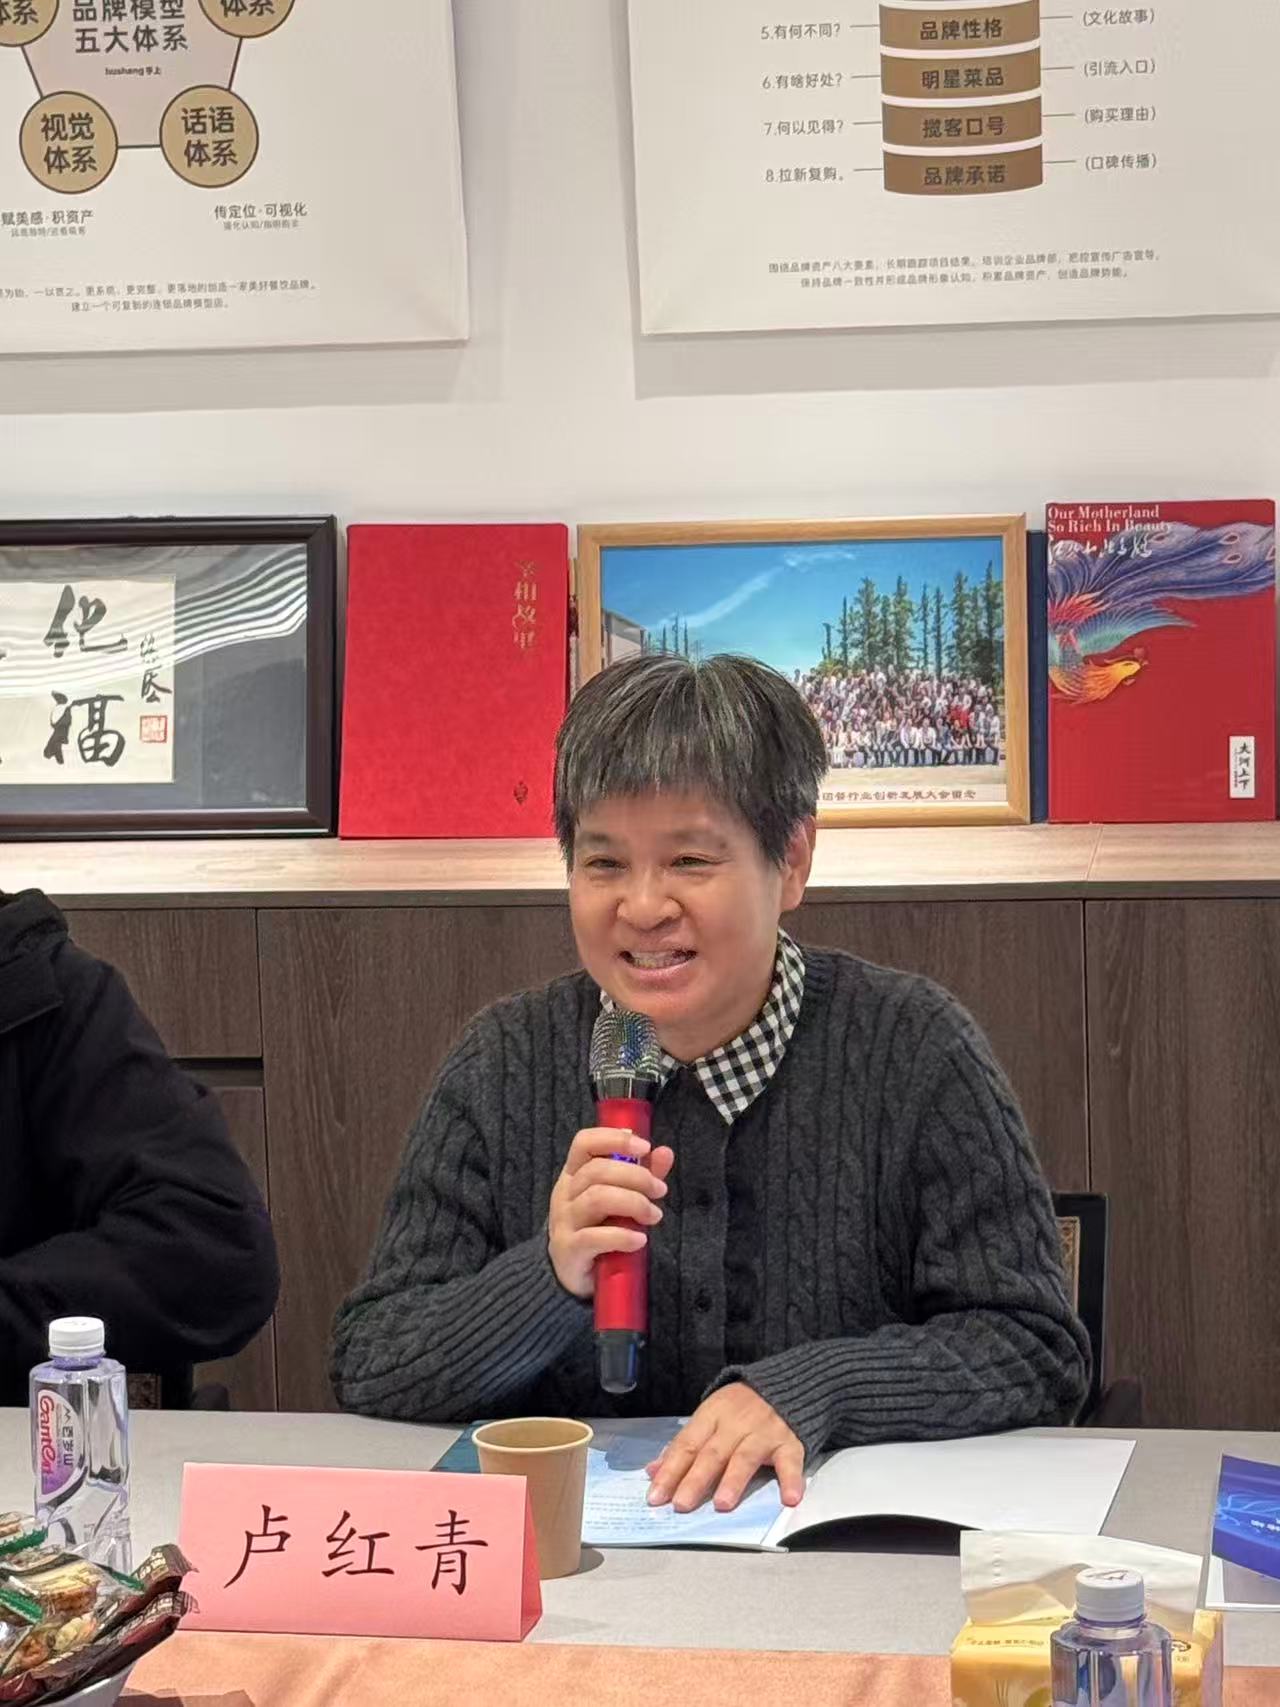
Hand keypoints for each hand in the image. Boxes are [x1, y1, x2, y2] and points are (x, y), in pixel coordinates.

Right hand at [548, 1127, 675, 1298]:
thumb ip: (641, 1175)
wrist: (571, 1276)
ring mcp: (564, 1222)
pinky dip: (622, 1236)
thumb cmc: (598, 1229)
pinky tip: (640, 1240)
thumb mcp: (619, 1199)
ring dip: (633, 1203)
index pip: (584, 1143)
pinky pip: (594, 1237)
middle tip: (660, 1190)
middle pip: (596, 1170)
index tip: (644, 1146)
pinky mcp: (569, 1250)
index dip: (614, 1138)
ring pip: (597, 1198)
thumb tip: (665, 1152)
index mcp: (574, 1175)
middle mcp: (564, 1194)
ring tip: (654, 1215)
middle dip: (636, 1176)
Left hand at [646, 1384, 803, 1513]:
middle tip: (681, 1504)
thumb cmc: (740, 1408)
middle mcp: (735, 1424)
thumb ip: (684, 1446)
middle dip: (695, 1479)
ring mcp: (764, 1432)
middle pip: (712, 1453)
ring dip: (734, 1481)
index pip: (687, 1445)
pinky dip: (790, 1480)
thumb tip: (653, 1472)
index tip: (656, 1497)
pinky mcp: (790, 1442)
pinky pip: (790, 1462)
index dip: (670, 1471)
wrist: (784, 1383)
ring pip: (745, 1457)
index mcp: (711, 1416)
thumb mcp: (709, 1417)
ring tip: (722, 1504)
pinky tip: (789, 1499)